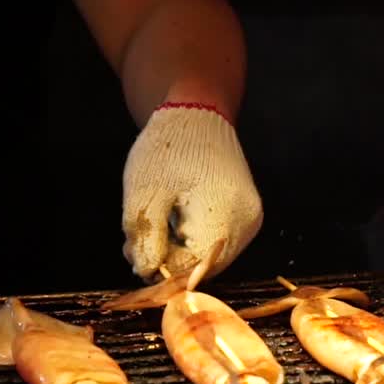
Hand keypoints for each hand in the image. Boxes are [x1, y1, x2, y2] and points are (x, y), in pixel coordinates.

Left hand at [121, 102, 262, 282]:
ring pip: (208, 257)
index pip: (193, 265)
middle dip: (167, 260)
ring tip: (149, 229)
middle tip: (133, 244)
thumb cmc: (168, 146)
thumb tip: (146, 272)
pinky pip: (215, 243)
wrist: (197, 112)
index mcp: (226, 214)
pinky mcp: (245, 216)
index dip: (161, 269)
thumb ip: (145, 237)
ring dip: (176, 252)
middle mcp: (247, 222)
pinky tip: (168, 223)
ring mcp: (250, 220)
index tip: (134, 256)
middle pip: (203, 265)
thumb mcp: (144, 192)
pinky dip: (189, 241)